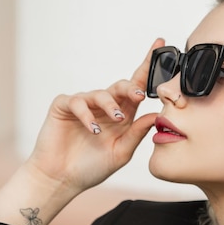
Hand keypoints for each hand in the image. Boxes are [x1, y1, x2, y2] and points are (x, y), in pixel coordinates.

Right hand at [25, 38, 164, 195]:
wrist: (62, 180)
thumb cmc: (91, 167)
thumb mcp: (121, 152)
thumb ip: (137, 133)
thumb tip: (157, 115)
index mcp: (122, 115)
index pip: (137, 88)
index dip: (148, 67)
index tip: (161, 45)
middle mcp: (104, 107)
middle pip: (121, 86)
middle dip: (132, 87)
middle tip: (139, 96)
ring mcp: (83, 105)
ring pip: (101, 93)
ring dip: (111, 105)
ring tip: (117, 119)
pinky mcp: (63, 107)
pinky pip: (77, 102)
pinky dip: (86, 113)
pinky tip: (92, 129)